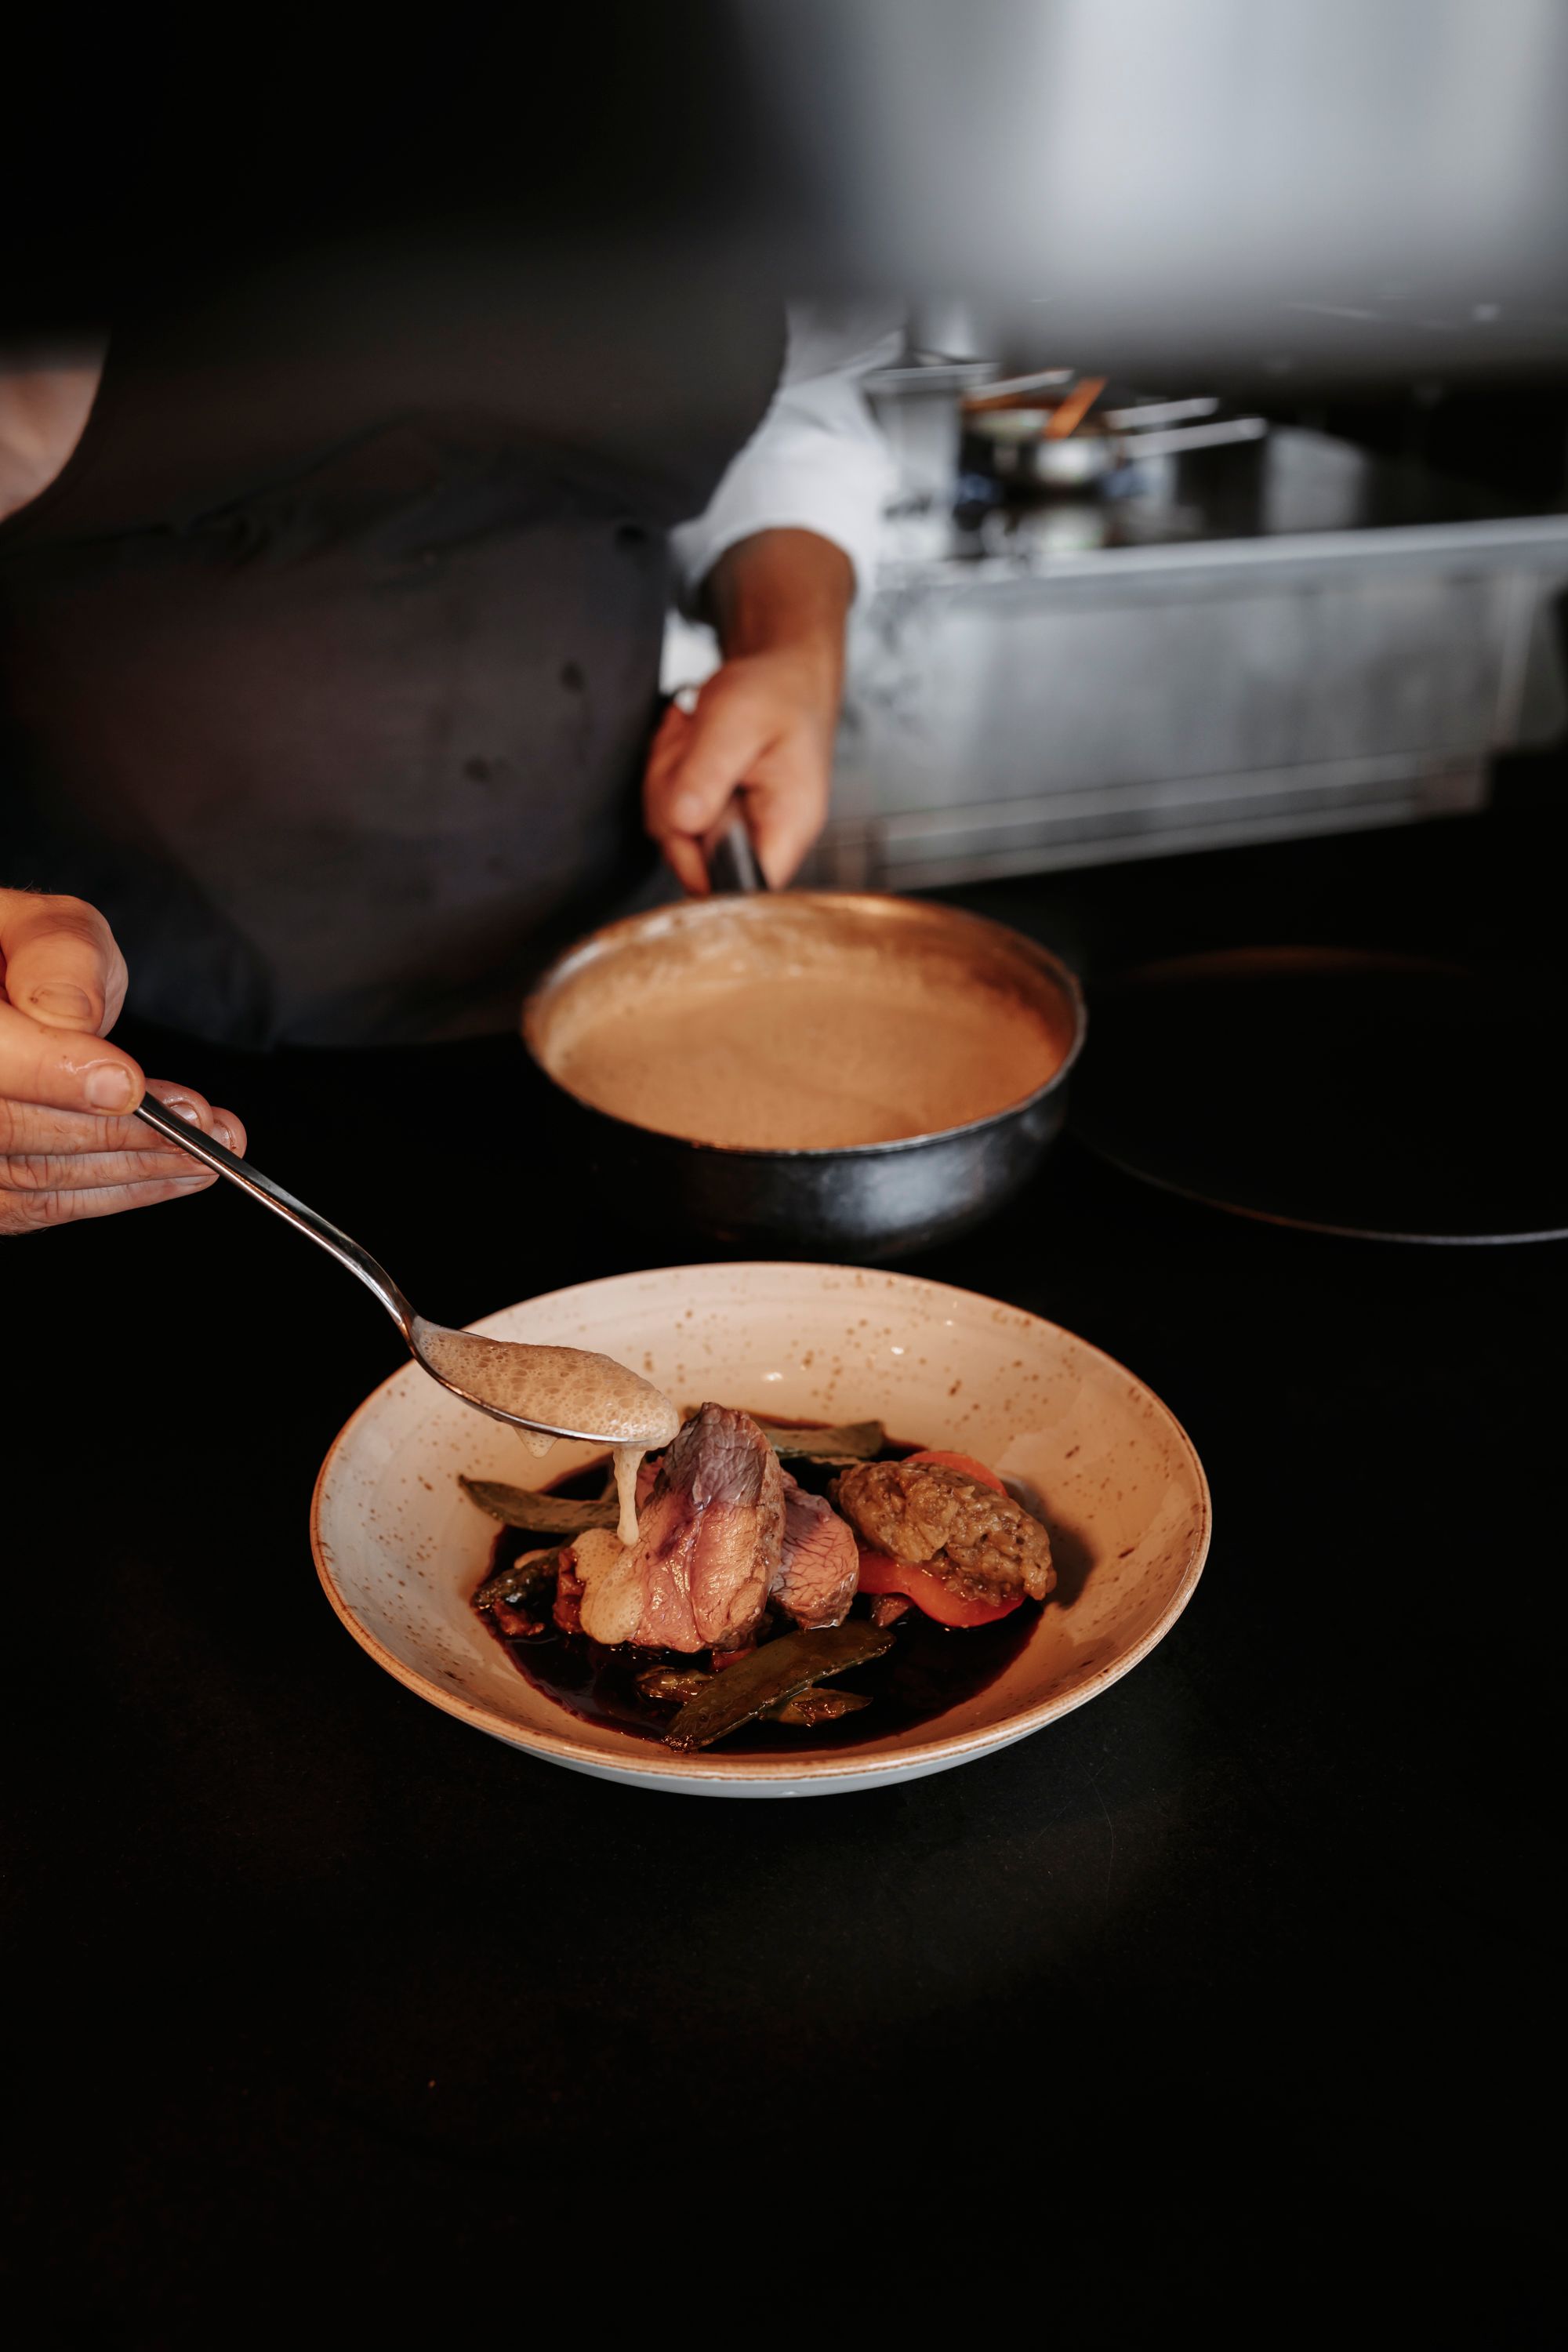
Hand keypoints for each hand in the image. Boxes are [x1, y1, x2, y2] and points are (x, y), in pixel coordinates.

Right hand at [1, 888, 245, 1234]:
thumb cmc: (14, 954)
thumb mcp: (38, 927)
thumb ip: (57, 959)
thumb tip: (77, 1025)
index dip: (53, 1073)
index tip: (129, 1086)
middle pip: (9, 1127)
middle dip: (119, 1132)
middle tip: (204, 1124)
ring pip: (26, 1176)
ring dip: (131, 1171)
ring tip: (208, 1153)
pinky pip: (30, 1206)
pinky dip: (110, 1194)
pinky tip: (168, 1177)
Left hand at [643, 647, 839, 893]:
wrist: (782, 677)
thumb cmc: (776, 694)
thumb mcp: (738, 718)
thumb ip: (708, 771)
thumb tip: (683, 823)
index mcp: (786, 826)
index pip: (740, 887)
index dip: (698, 862)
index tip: (687, 810)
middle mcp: (762, 841)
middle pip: (689, 858)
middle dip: (672, 796)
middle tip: (692, 745)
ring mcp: (733, 834)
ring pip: (670, 832)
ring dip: (667, 776)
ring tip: (697, 738)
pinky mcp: (712, 822)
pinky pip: (667, 814)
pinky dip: (667, 774)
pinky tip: (691, 746)